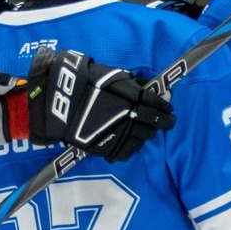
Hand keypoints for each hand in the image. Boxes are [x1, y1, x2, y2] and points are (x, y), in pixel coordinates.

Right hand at [24, 48, 175, 162]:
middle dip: (162, 122)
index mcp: (134, 99)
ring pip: (143, 139)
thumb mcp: (115, 76)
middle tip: (164, 121)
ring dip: (147, 134)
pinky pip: (128, 152)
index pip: (159, 105)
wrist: (62, 102)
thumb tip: (162, 90)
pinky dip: (132, 146)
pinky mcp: (110, 149)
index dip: (166, 107)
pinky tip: (129, 140)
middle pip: (155, 124)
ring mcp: (121, 135)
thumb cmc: (88, 83)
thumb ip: (139, 85)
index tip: (169, 109)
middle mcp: (132, 119)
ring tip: (144, 129)